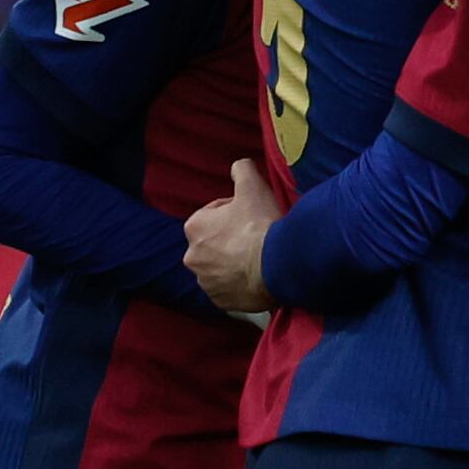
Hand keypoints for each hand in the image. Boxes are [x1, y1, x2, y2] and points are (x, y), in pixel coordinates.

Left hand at [185, 158, 280, 312]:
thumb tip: (237, 166)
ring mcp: (206, 283)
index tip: (252, 215)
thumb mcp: (252, 186)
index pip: (214, 213)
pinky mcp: (221, 302)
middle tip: (256, 236)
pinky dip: (239, 284)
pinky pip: (229, 289)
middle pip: (215, 242)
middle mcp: (192, 257)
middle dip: (230, 239)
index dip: (235, 211)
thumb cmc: (260, 225)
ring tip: (258, 257)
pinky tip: (256, 276)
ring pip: (220, 267)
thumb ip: (241, 169)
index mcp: (194, 226)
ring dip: (233, 262)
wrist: (276, 266)